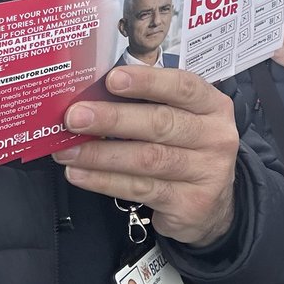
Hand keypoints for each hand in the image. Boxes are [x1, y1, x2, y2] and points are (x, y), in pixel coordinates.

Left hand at [54, 66, 238, 246]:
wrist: (212, 203)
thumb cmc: (187, 149)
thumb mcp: (183, 119)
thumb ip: (151, 105)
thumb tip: (95, 96)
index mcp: (213, 106)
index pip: (184, 87)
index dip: (148, 82)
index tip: (112, 79)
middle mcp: (215, 137)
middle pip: (161, 124)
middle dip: (113, 119)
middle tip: (76, 116)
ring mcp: (206, 172)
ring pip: (147, 159)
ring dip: (101, 154)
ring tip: (68, 150)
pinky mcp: (190, 203)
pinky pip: (140, 189)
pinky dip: (105, 181)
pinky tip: (81, 174)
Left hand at [272, 1, 283, 77]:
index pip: (276, 11)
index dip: (274, 13)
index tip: (274, 14)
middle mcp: (282, 30)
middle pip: (269, 24)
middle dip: (269, 24)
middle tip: (270, 26)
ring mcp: (278, 42)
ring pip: (265, 36)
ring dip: (266, 36)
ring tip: (269, 37)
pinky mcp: (276, 54)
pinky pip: (266, 49)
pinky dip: (266, 48)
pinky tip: (270, 47)